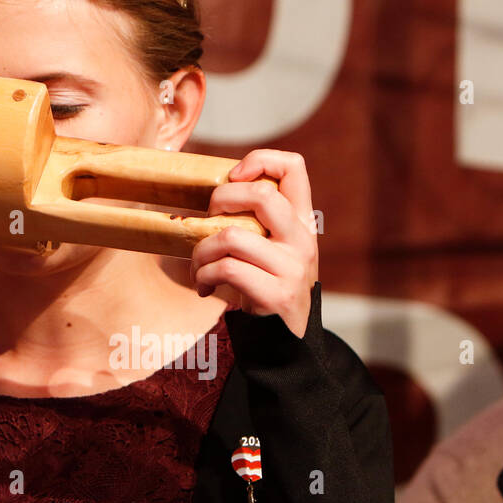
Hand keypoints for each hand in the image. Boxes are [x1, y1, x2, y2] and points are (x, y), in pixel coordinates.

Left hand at [189, 149, 318, 338]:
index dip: (260, 160)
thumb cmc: (265, 286)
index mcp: (302, 222)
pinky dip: (203, 275)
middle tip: (207, 220)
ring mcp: (293, 268)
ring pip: (231, 236)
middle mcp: (303, 240)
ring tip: (199, 266)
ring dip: (200, 251)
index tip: (233, 177)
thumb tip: (216, 190)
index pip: (294, 167)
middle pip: (261, 195)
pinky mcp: (277, 294)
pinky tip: (204, 286)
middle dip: (220, 200)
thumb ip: (258, 221)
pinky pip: (225, 268)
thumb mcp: (272, 248)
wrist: (284, 342)